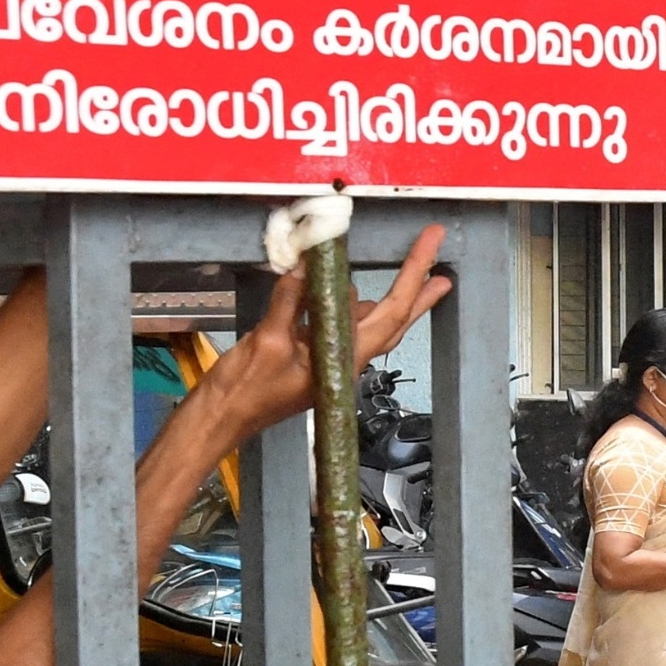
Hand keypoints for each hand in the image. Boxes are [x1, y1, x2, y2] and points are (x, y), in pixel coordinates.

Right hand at [205, 224, 452, 437]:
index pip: (388, 313)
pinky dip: (352, 304)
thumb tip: (309, 268)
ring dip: (392, 299)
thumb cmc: (244, 393)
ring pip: (370, 324)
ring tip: (415, 275)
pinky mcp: (313, 359)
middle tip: (444, 269)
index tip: (430, 247)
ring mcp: (330, 361)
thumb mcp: (267, 341)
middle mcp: (345, 362)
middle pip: (392, 322)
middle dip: (418, 292)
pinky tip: (354, 292)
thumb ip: (290, 303)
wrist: (220, 419)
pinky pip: (342, 326)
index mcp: (343, 361)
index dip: (412, 277)